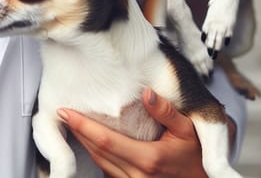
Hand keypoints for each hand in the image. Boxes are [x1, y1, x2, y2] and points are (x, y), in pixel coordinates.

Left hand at [58, 89, 207, 176]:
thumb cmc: (197, 157)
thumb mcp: (189, 130)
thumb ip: (166, 111)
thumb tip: (147, 92)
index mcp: (148, 159)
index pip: (105, 140)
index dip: (82, 125)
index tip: (64, 112)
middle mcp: (138, 176)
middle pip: (97, 152)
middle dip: (78, 132)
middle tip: (62, 112)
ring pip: (101, 163)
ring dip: (84, 143)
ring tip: (72, 123)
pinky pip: (109, 171)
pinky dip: (97, 154)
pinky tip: (91, 140)